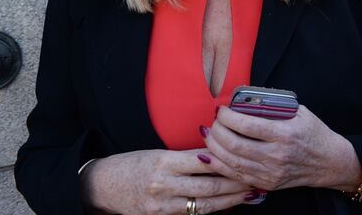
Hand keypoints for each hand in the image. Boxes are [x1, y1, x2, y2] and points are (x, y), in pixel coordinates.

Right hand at [81, 149, 251, 213]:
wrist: (105, 186)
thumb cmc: (135, 165)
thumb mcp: (160, 154)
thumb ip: (187, 157)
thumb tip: (219, 154)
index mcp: (164, 162)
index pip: (204, 160)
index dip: (228, 160)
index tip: (247, 157)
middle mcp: (163, 184)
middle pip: (209, 185)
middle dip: (236, 183)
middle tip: (257, 178)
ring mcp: (162, 205)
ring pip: (204, 204)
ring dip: (230, 200)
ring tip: (250, 193)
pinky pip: (193, 214)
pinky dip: (213, 210)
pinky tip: (228, 206)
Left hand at [203, 105, 361, 192]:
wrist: (329, 162)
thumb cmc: (314, 134)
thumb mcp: (300, 113)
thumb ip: (275, 107)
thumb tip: (246, 101)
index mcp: (285, 133)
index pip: (247, 125)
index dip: (228, 116)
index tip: (222, 110)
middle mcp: (276, 155)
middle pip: (234, 144)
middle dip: (217, 130)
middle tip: (214, 121)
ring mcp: (270, 172)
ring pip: (231, 161)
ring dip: (214, 146)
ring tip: (209, 134)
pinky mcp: (267, 183)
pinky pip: (236, 175)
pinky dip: (219, 165)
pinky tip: (211, 154)